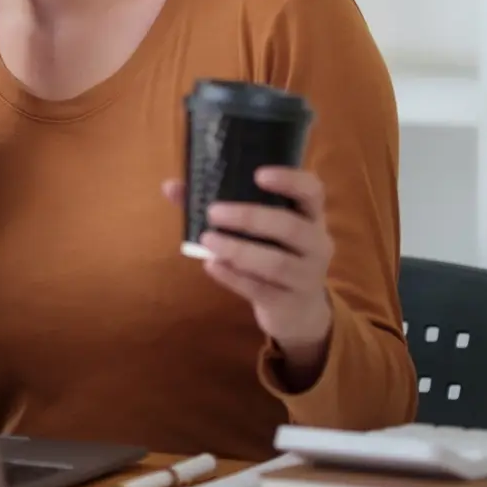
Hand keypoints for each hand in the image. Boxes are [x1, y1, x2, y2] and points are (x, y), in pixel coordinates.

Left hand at [164, 168, 335, 385]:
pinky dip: (233, 277)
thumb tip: (170, 187)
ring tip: (207, 241)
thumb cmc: (273, 254)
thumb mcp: (260, 231)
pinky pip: (261, 289)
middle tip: (213, 212)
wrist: (299, 312)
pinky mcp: (289, 303)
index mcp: (310, 217)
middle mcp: (316, 244)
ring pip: (277, 263)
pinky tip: (211, 266)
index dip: (289, 180)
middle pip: (291, 227)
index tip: (258, 174)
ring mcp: (307, 276)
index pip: (311, 191)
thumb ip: (219, 205)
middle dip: (250, 218)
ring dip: (239, 250)